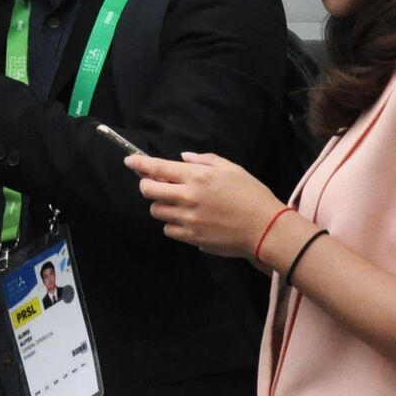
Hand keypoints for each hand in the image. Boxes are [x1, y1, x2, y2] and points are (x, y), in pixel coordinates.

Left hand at [127, 152, 285, 259]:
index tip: (130, 162)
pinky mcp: (191, 237)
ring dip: (162, 205)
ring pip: (157, 211)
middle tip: (158, 184)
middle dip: (148, 185)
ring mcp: (187, 220)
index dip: (139, 164)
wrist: (265, 229)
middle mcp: (187, 198)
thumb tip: (183, 158)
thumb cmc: (252, 195)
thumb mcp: (232, 169)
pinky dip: (173, 224)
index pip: (157, 168)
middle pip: (149, 191)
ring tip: (179, 203)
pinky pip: (169, 230)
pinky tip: (188, 219)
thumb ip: (204, 161)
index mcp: (197, 177)